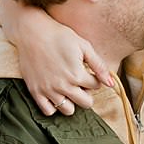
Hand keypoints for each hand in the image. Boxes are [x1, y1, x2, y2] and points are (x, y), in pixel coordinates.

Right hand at [0, 0, 112, 115]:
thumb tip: (111, 84)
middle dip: (87, 94)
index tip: (87, 72)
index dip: (94, 79)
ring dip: (72, 102)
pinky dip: (53, 106)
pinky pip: (48, 111)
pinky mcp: (35, 91)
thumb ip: (99, 65)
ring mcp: (48, 90)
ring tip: (68, 89)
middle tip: (80, 82)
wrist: (32, 32)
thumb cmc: (59, 36)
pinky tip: (55, 94)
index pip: (96, 86)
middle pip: (86, 103)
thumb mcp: (83, 46)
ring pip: (68, 110)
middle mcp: (63, 86)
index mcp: (77, 74)